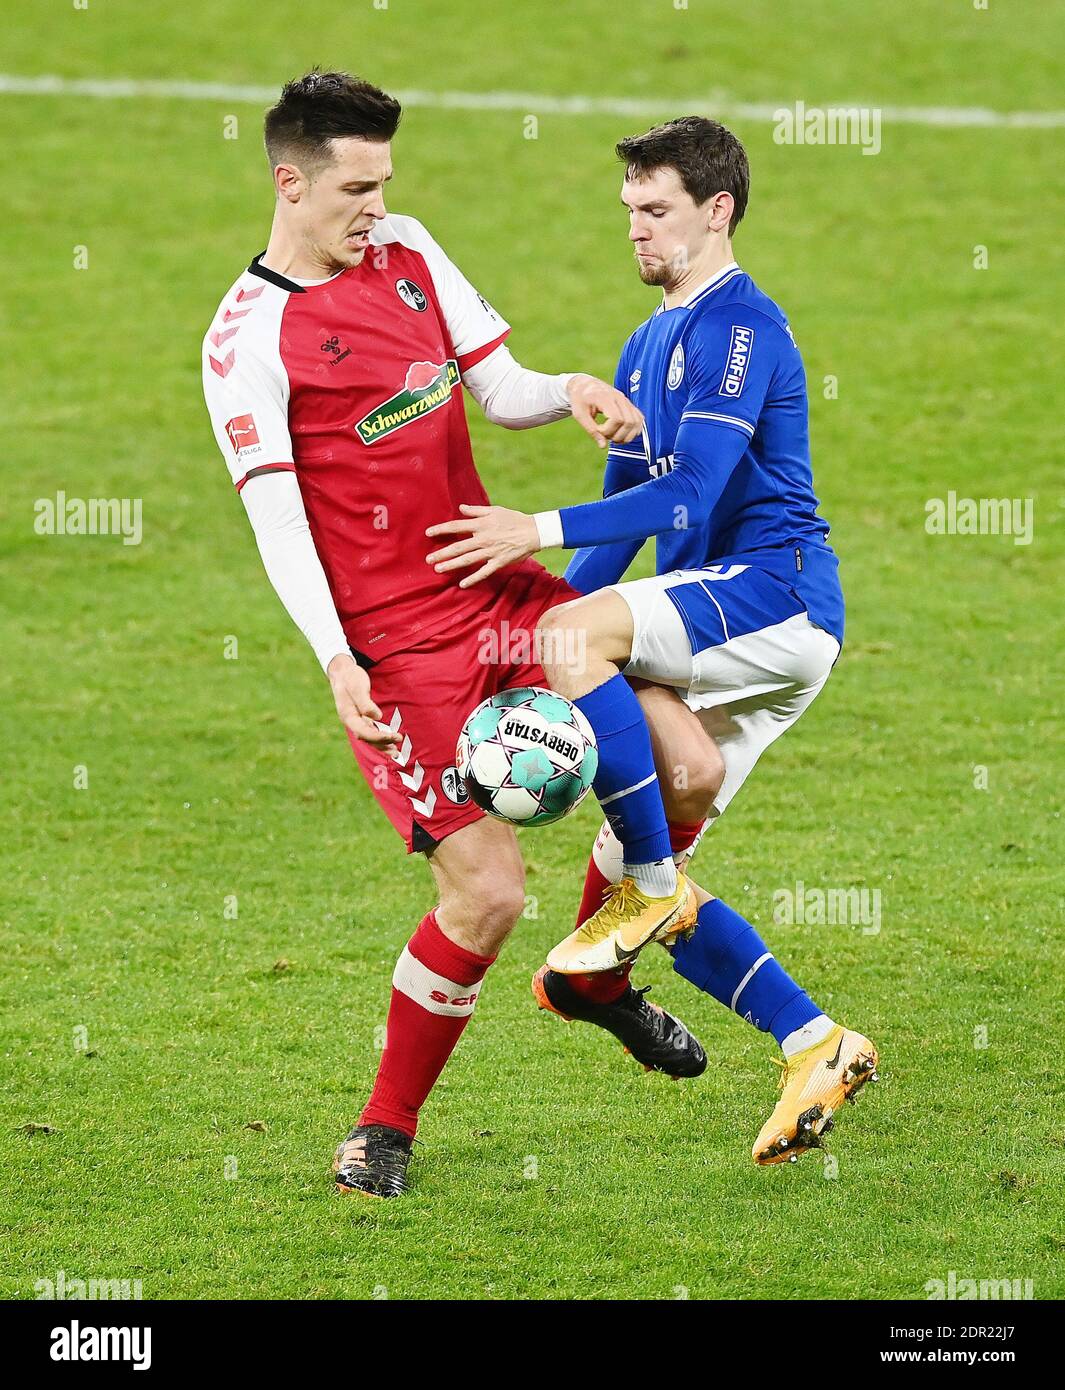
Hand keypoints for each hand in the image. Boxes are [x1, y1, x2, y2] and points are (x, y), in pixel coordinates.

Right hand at [326, 654, 400, 750]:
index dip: (379, 737)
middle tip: (398, 746)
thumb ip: (365, 703)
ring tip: (395, 753)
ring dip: (382, 745)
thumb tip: (377, 717)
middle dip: (382, 744)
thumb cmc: (350, 678)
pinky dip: (379, 737)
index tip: (394, 736)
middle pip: (367, 738)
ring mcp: (355, 720)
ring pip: (369, 737)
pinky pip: (370, 731)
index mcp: (348, 716)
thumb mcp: (357, 687)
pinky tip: (389, 741)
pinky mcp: (361, 717)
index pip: (364, 732)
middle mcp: (351, 721)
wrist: (342, 671)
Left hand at [425, 504, 539, 587]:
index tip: (428, 533)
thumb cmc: (514, 519)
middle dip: (442, 553)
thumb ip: (476, 510)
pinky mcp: (499, 562)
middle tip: (428, 559)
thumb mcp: (495, 510)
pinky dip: (473, 578)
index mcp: (481, 524)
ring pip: (467, 559)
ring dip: (452, 565)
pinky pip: (484, 572)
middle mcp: (483, 538)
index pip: (456, 526)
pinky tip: (462, 583)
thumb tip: (461, 508)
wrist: (534, 532)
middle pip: (458, 547)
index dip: (441, 529)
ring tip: (438, 569)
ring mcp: (491, 552)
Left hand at [567, 373, 643, 448]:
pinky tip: (621, 433)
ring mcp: (626, 401)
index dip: (608, 430)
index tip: (598, 430)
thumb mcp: (580, 414)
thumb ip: (591, 430)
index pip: (617, 419)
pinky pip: (639, 419)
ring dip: (627, 435)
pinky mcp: (629, 405)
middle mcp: (620, 398)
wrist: (585, 385)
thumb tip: (603, 445)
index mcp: (606, 398)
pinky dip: (633, 430)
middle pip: (629, 422)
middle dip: (618, 435)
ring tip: (614, 436)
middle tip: (606, 435)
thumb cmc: (581, 398)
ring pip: (637, 422)